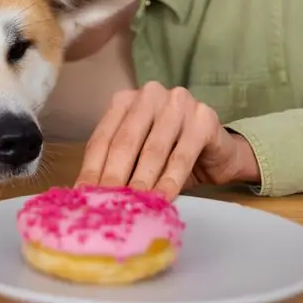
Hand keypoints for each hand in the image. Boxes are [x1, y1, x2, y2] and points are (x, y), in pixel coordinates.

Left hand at [75, 82, 258, 199]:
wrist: (218, 154)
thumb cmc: (170, 155)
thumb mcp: (137, 157)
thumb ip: (116, 165)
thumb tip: (88, 194)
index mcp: (125, 100)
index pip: (103, 138)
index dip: (92, 169)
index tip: (84, 195)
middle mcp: (149, 95)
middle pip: (125, 142)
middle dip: (114, 177)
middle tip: (106, 204)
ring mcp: (178, 103)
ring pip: (153, 150)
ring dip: (141, 182)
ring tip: (133, 206)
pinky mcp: (203, 119)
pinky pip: (182, 156)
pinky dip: (170, 181)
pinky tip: (162, 199)